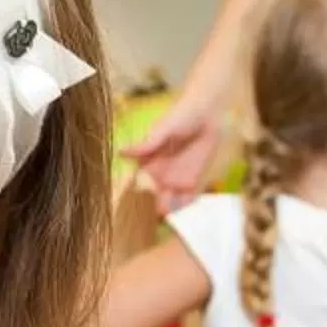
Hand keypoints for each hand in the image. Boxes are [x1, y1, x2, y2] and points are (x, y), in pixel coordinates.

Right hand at [122, 93, 222, 212]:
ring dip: (175, 210)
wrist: (207, 112)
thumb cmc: (180, 116)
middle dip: (163, 208)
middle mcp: (160, 174)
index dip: (147, 196)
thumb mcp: (162, 130)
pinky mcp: (194, 179)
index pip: (144, 185)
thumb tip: (120, 152)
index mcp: (148, 164)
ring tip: (179, 214)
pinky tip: (190, 206)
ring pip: (174, 201)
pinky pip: (190, 197)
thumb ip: (145, 145)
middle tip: (165, 212)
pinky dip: (188, 205)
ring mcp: (177, 178)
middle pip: (160, 198)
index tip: (156, 206)